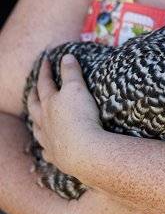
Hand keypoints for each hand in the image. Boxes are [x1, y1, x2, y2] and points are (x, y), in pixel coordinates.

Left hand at [27, 53, 101, 176]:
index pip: (45, 82)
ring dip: (36, 123)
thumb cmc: (80, 117)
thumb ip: (71, 72)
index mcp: (49, 103)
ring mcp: (48, 140)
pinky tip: (47, 150)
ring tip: (35, 121)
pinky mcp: (56, 156)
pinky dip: (46, 149)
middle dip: (33, 96)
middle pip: (35, 106)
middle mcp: (45, 121)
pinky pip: (47, 152)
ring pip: (37, 129)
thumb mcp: (77, 88)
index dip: (45, 71)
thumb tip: (66, 57)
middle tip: (32, 89)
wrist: (83, 151)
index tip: (45, 60)